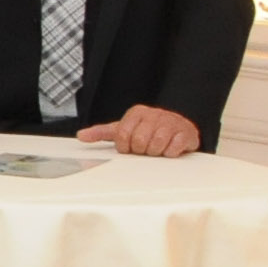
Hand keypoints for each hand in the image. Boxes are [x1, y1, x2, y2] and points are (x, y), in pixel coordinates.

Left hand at [84, 102, 202, 157]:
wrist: (178, 126)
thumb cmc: (148, 129)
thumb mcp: (124, 129)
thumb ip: (102, 133)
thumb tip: (81, 136)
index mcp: (136, 113)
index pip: (122, 135)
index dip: (125, 147)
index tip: (130, 148)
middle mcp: (153, 114)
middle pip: (139, 141)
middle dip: (141, 151)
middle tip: (145, 149)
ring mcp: (170, 122)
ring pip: (156, 145)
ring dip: (155, 153)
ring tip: (156, 149)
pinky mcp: (185, 133)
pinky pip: (173, 149)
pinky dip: (170, 153)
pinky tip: (169, 149)